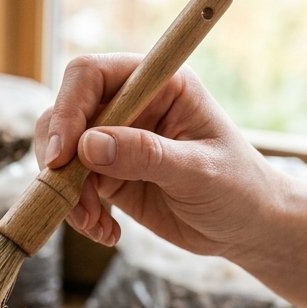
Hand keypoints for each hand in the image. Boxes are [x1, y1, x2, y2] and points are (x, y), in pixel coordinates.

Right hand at [35, 54, 285, 255]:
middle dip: (60, 158)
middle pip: (65, 112)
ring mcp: (115, 139)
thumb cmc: (238, 188)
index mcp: (158, 83)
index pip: (91, 75)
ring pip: (61, 153)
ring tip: (95, 224)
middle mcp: (131, 104)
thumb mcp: (198, 172)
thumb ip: (145, 155)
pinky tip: (107, 233)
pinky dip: (78, 212)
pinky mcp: (107, 174)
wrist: (247, 227)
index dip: (69, 109)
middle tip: (71, 198)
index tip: (62, 155)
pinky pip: (71, 186)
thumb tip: (88, 146)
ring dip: (67, 192)